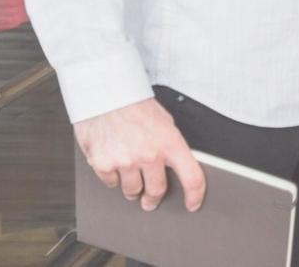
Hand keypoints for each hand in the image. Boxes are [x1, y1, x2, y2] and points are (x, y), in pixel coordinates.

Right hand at [74, 98, 205, 212]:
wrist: (106, 94)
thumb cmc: (135, 104)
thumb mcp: (164, 121)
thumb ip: (169, 144)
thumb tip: (175, 164)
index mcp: (170, 143)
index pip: (192, 177)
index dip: (195, 195)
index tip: (193, 204)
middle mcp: (149, 155)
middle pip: (157, 191)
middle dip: (153, 199)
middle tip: (150, 201)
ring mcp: (125, 161)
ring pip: (132, 191)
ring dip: (132, 189)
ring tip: (131, 178)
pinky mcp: (103, 164)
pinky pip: (111, 183)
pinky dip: (113, 177)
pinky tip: (114, 164)